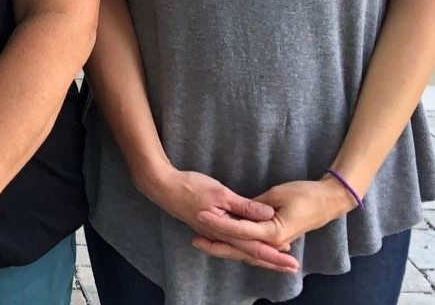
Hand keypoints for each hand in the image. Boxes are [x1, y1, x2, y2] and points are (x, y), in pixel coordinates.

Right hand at [140, 168, 296, 270]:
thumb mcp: (220, 193)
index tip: (291, 261)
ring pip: (240, 250)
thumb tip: (269, 214)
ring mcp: (214, 233)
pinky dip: (245, 248)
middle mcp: (220, 236)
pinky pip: (232, 244)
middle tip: (291, 267)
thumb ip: (245, 206)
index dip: (274, 255)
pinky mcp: (210, 228)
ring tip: (276, 259)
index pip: (254, 247)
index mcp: (225, 231)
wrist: (163, 186)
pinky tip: (250, 247)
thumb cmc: (190, 187)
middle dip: (271, 260)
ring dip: (260, 255)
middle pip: (249, 253)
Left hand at [192, 178, 354, 271]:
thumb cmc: (307, 194)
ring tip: (205, 244)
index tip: (201, 216)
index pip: (240, 230)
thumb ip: (256, 205)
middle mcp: (274, 241)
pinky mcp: (277, 237)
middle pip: (240, 247)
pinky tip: (226, 244)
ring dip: (226, 248)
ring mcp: (276, 241)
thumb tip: (238, 209)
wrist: (330, 200)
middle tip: (195, 242)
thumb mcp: (278, 194)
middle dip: (217, 246)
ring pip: (246, 250)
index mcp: (274, 232)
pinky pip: (254, 245)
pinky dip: (239, 246)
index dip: (219, 223)